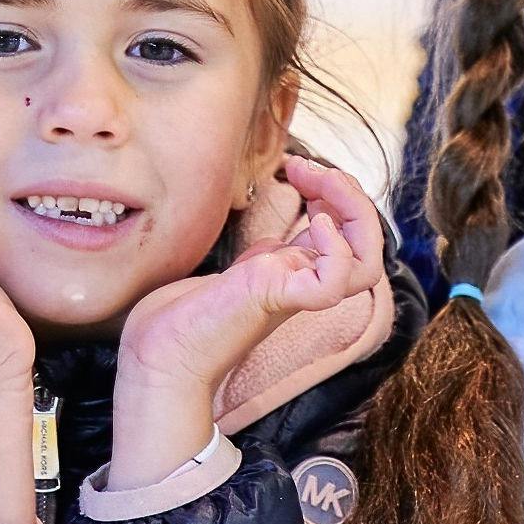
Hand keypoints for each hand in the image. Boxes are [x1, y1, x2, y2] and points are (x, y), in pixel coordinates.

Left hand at [111, 156, 382, 487]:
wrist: (156, 355)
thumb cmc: (184, 319)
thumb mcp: (235, 271)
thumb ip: (261, 257)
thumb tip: (273, 239)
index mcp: (295, 277)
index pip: (346, 237)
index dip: (334, 195)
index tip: (296, 168)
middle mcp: (302, 286)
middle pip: (367, 248)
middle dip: (352, 196)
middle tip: (312, 170)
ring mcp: (293, 295)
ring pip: (367, 266)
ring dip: (356, 214)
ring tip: (322, 186)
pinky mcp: (277, 301)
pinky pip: (333, 284)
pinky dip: (335, 250)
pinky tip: (312, 222)